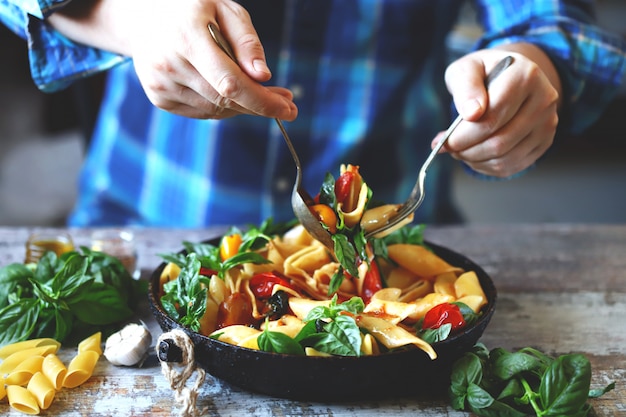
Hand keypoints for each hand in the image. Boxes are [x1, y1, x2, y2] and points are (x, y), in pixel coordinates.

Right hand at [50, 0, 297, 119]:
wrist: (143, 15)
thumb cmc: (193, 9)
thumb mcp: (225, 9)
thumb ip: (246, 41)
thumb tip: (263, 76)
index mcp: (186, 37)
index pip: (230, 83)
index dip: (262, 101)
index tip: (288, 109)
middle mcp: (169, 64)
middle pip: (225, 99)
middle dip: (260, 104)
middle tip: (285, 102)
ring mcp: (160, 84)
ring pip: (216, 109)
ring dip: (243, 106)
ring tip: (259, 92)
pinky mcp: (158, 97)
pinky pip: (202, 112)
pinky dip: (221, 105)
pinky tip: (227, 90)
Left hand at [436, 46, 560, 176]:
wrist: (510, 76)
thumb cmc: (484, 73)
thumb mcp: (467, 68)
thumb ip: (465, 87)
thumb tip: (471, 113)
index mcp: (525, 75)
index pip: (492, 116)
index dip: (463, 134)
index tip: (445, 140)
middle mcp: (544, 99)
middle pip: (499, 141)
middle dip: (467, 150)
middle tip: (449, 148)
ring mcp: (547, 122)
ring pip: (505, 157)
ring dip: (474, 160)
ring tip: (460, 150)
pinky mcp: (544, 142)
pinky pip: (512, 166)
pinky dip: (487, 166)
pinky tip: (475, 155)